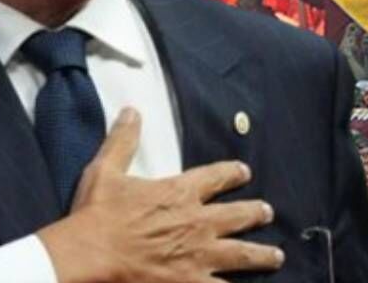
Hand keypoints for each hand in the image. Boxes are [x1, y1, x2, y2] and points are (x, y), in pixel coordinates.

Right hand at [38, 109, 282, 282]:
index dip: (232, 173)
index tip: (245, 172)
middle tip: (268, 212)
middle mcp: (198, 222)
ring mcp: (199, 256)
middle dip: (255, 213)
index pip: (216, 177)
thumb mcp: (107, 170)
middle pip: (237, 215)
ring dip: (261, 254)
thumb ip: (124, 141)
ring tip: (276, 256)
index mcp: (180, 193)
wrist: (91, 254)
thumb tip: (132, 111)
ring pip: (241, 254)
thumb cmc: (98, 215)